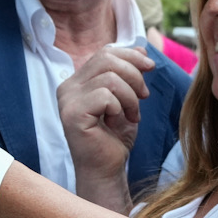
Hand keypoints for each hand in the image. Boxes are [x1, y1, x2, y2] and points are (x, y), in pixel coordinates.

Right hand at [58, 46, 152, 195]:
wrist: (107, 168)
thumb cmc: (114, 137)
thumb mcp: (127, 98)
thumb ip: (129, 73)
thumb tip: (141, 48)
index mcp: (77, 81)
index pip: (104, 53)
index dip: (130, 56)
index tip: (150, 68)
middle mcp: (67, 87)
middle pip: (106, 59)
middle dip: (134, 74)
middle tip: (144, 95)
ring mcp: (67, 100)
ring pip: (110, 78)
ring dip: (130, 96)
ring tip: (132, 114)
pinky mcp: (72, 114)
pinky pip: (105, 96)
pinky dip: (120, 107)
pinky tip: (120, 122)